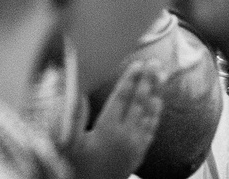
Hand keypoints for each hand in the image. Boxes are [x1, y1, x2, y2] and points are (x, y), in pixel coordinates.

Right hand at [68, 61, 165, 178]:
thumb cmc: (76, 166)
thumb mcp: (67, 142)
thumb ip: (73, 115)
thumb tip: (76, 89)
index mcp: (108, 129)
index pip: (122, 98)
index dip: (130, 79)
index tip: (137, 63)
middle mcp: (125, 134)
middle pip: (139, 102)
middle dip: (147, 80)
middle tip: (154, 62)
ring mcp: (135, 144)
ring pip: (148, 114)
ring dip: (155, 92)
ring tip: (160, 75)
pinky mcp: (139, 153)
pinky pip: (151, 129)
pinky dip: (156, 114)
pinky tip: (159, 103)